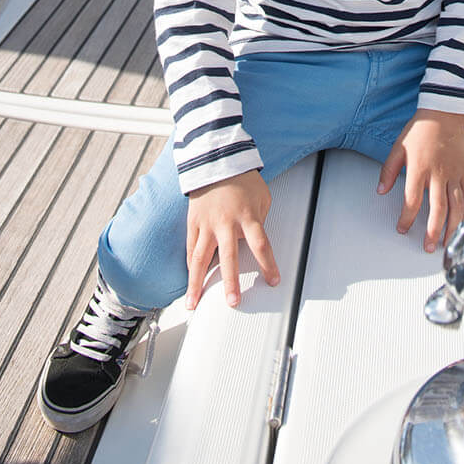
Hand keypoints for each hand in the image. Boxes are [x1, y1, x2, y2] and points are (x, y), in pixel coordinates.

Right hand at [185, 169, 278, 308]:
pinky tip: (190, 282)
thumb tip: (254, 243)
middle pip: (230, 256)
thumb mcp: (262, 197)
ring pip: (201, 258)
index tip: (273, 281)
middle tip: (233, 301)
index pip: (261, 244)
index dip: (268, 264)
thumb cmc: (243, 179)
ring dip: (197, 283)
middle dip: (231, 281)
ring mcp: (207, 223)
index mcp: (248, 215)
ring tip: (193, 303)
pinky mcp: (193, 221)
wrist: (217, 160)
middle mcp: (226, 222)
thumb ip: (259, 221)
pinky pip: (191, 248)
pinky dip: (190, 266)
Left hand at [376, 109, 463, 252]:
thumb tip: (381, 191)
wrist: (444, 113)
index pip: (412, 201)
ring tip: (446, 242)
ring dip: (452, 227)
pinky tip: (463, 223)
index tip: (402, 229)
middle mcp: (439, 174)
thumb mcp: (398, 147)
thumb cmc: (420, 130)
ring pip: (456, 207)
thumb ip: (388, 171)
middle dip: (432, 231)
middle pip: (438, 209)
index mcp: (419, 169)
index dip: (406, 218)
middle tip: (428, 247)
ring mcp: (454, 174)